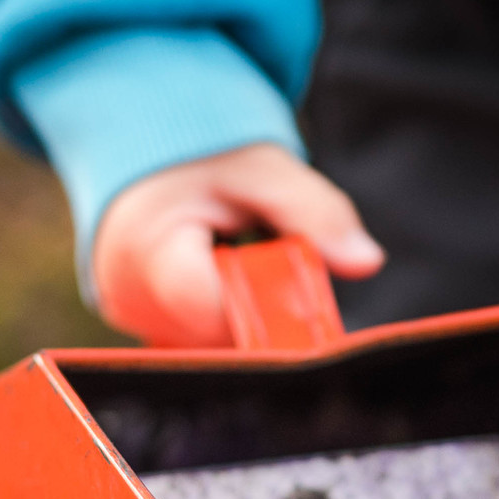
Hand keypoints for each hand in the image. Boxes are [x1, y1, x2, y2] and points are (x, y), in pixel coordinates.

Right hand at [89, 143, 386, 346]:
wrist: (145, 152)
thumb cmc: (201, 156)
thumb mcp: (264, 171)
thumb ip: (316, 215)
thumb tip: (367, 262)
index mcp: (149, 250)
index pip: (219, 310)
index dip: (272, 306)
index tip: (303, 286)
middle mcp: (130, 297)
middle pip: (222, 336)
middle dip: (269, 309)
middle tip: (282, 263)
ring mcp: (135, 318)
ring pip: (216, 345)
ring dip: (251, 315)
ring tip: (248, 262)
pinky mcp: (145, 326)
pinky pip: (202, 340)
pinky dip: (231, 317)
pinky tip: (233, 280)